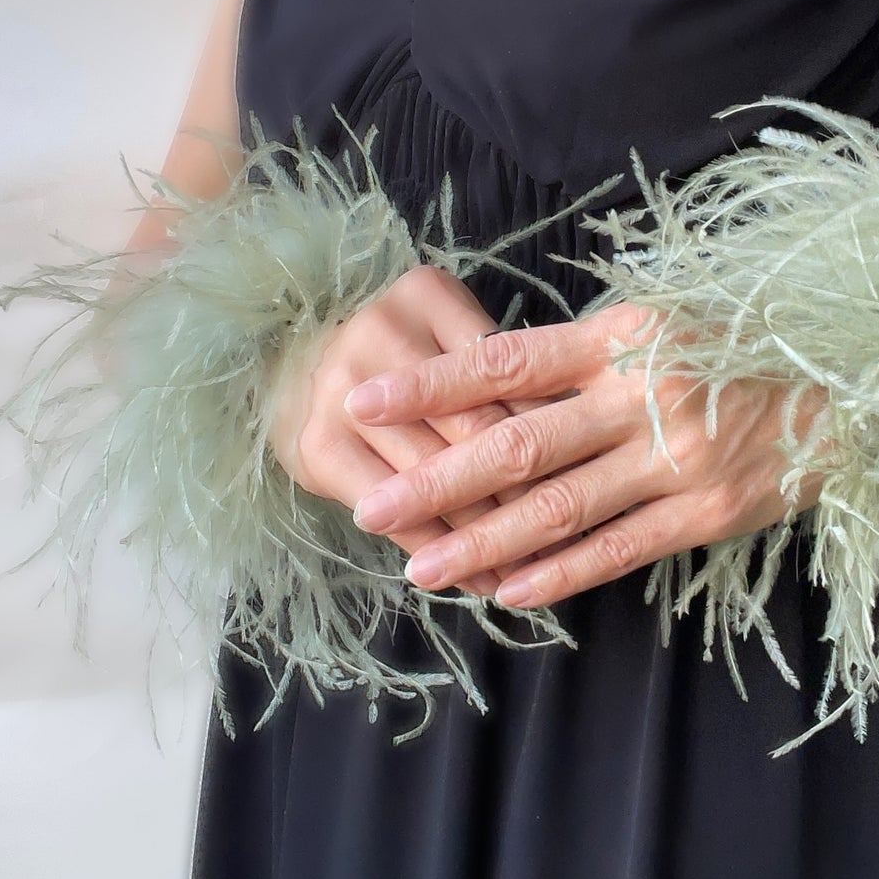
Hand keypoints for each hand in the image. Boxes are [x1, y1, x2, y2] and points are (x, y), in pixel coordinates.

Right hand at [267, 264, 564, 597]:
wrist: (287, 360)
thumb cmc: (394, 352)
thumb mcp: (447, 333)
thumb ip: (503, 373)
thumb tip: (579, 439)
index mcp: (426, 296)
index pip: (508, 376)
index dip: (554, 432)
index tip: (592, 477)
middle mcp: (380, 336)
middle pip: (475, 429)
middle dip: (529, 491)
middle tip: (575, 535)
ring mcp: (343, 393)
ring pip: (438, 478)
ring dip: (491, 534)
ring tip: (536, 569)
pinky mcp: (317, 448)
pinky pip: (393, 513)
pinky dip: (441, 551)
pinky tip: (477, 581)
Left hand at [341, 302, 829, 607]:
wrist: (849, 382)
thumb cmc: (741, 343)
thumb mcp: (664, 321)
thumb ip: (587, 357)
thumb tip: (494, 387)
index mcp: (626, 333)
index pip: (508, 358)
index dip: (431, 383)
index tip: (364, 398)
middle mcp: (646, 393)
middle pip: (519, 443)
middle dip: (437, 481)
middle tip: (373, 510)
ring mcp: (678, 456)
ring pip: (560, 508)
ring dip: (483, 540)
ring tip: (422, 567)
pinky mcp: (707, 510)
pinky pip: (618, 549)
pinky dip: (559, 572)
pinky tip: (510, 591)